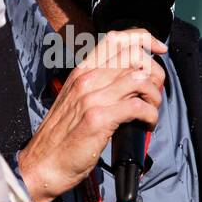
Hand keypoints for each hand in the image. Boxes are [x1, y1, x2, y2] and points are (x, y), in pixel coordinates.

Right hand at [16, 29, 166, 201]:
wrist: (42, 164)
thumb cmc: (60, 138)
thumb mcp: (75, 100)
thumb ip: (98, 85)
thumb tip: (130, 80)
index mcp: (81, 71)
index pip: (116, 39)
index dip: (144, 38)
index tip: (159, 49)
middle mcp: (87, 79)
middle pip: (134, 57)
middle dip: (156, 73)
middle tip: (156, 92)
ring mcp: (92, 97)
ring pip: (140, 80)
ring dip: (154, 96)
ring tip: (151, 110)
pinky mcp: (99, 118)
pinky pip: (138, 106)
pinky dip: (150, 115)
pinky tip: (146, 124)